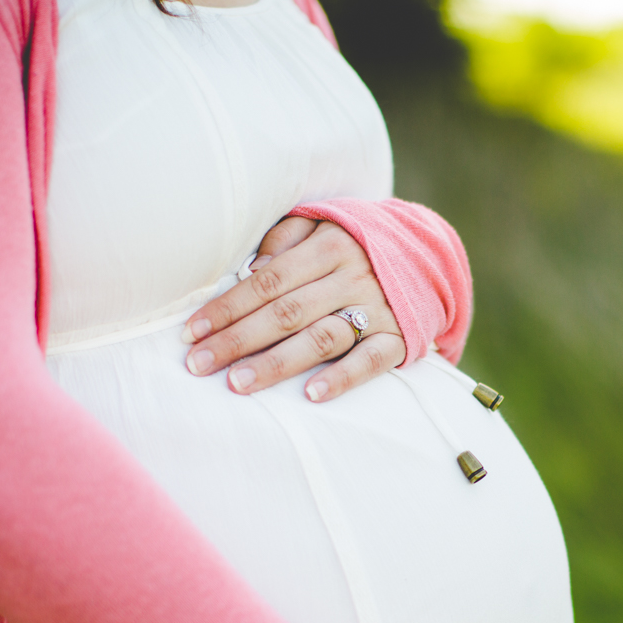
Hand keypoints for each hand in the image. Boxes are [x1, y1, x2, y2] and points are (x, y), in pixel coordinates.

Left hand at [182, 217, 406, 401]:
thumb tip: (252, 269)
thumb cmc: (357, 246)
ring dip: (278, 363)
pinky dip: (343, 378)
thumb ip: (286, 238)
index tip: (193, 332)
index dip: (229, 306)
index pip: (268, 280)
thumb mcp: (324, 226)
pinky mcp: (400, 339)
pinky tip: (312, 395)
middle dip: (238, 340)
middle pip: (287, 312)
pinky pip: (372, 361)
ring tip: (238, 383)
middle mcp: (353, 277)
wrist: (430, 258)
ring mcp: (378, 310)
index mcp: (330, 247)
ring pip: (322, 338)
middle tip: (199, 364)